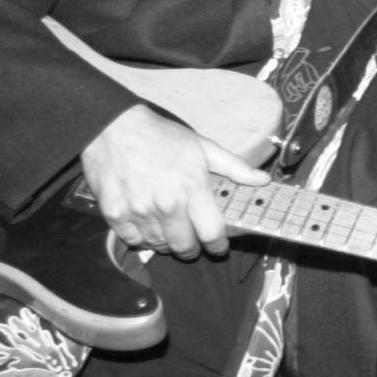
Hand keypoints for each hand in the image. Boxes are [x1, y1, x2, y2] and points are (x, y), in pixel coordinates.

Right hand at [79, 104, 270, 258]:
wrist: (113, 127)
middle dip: (192, 249)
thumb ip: (235, 167)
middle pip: (184, 246)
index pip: (212, 233)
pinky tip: (147, 227)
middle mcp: (166, 205)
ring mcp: (139, 211)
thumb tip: (263, 180)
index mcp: (192, 189)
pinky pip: (132, 240)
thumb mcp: (203, 146)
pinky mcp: (115, 213)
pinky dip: (141, 239)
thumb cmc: (161, 136)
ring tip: (170, 232)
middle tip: (193, 243)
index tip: (219, 247)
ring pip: (158, 245)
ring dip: (167, 244)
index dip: (218, 245)